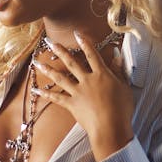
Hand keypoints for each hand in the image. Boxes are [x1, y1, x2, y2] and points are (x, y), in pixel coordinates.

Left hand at [32, 32, 133, 160]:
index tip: (77, 34)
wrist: (111, 127)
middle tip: (49, 42)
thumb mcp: (125, 87)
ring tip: (37, 62)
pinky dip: (46, 94)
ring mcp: (78, 92)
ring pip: (61, 77)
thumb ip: (119, 70)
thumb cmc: (122, 108)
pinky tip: (36, 90)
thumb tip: (117, 54)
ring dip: (48, 69)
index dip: (85, 43)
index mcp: (102, 74)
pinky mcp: (72, 105)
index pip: (92, 55)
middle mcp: (87, 80)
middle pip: (72, 62)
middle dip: (60, 51)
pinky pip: (56, 98)